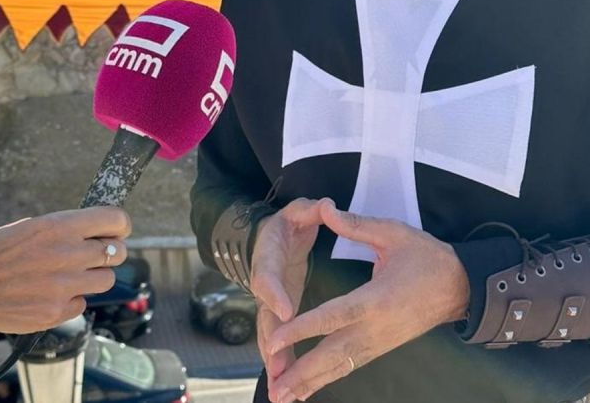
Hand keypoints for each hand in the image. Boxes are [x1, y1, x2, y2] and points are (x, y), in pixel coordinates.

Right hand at [0, 207, 131, 337]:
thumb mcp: (29, 226)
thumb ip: (64, 230)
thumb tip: (95, 232)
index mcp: (58, 226)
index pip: (115, 220)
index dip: (121, 224)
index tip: (119, 228)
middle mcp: (66, 255)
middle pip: (118, 253)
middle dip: (111, 251)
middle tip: (97, 252)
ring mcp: (63, 287)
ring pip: (106, 280)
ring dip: (94, 275)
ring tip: (70, 273)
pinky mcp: (55, 313)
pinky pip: (81, 304)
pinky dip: (72, 299)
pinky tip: (50, 293)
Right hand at [250, 198, 328, 392]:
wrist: (270, 236)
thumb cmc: (289, 223)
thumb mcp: (298, 210)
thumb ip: (311, 210)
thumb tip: (325, 206)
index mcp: (269, 255)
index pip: (268, 275)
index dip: (275, 293)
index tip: (286, 311)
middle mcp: (265, 284)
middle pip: (264, 316)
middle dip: (271, 343)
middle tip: (278, 367)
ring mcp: (269, 303)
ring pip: (269, 336)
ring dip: (275, 362)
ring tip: (281, 390)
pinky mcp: (278, 316)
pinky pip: (278, 343)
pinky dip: (281, 365)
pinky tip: (290, 389)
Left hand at [265, 203, 468, 402]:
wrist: (461, 286)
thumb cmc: (427, 257)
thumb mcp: (394, 233)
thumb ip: (356, 225)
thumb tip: (325, 208)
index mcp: (376, 299)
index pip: (333, 316)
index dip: (303, 328)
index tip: (277, 338)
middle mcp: (375, 328)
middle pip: (333, 353)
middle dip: (302, 371)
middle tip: (275, 389)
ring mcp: (379, 342)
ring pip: (340, 366)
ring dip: (311, 382)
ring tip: (283, 397)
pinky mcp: (382, 348)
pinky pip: (350, 366)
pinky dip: (328, 377)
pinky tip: (308, 389)